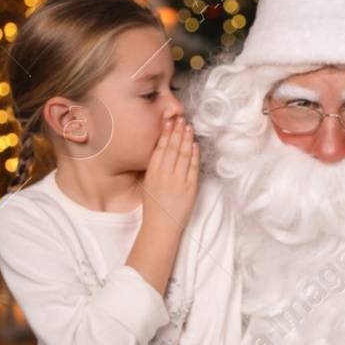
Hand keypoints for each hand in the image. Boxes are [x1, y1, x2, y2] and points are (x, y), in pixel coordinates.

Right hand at [140, 116, 198, 233]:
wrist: (161, 225)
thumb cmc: (154, 205)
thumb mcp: (149, 183)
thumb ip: (155, 166)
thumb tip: (162, 149)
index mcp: (152, 173)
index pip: (160, 148)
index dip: (166, 134)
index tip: (169, 122)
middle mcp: (164, 175)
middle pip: (172, 148)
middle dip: (177, 132)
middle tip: (181, 119)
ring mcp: (178, 181)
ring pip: (183, 155)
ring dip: (186, 139)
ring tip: (189, 127)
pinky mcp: (190, 188)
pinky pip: (193, 168)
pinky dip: (194, 155)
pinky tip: (195, 145)